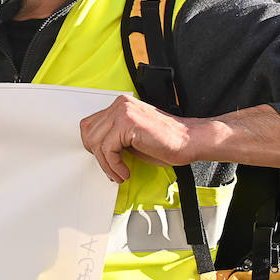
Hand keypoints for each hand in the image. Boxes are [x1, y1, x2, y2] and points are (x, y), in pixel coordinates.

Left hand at [78, 94, 196, 183]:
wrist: (190, 141)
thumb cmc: (166, 141)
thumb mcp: (132, 138)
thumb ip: (114, 137)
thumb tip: (97, 150)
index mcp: (121, 106)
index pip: (90, 125)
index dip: (93, 146)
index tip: (103, 160)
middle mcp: (120, 105)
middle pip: (89, 133)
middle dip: (97, 156)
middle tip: (110, 169)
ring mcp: (123, 112)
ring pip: (97, 142)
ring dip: (106, 165)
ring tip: (118, 174)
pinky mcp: (128, 123)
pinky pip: (108, 149)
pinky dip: (114, 166)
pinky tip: (124, 172)